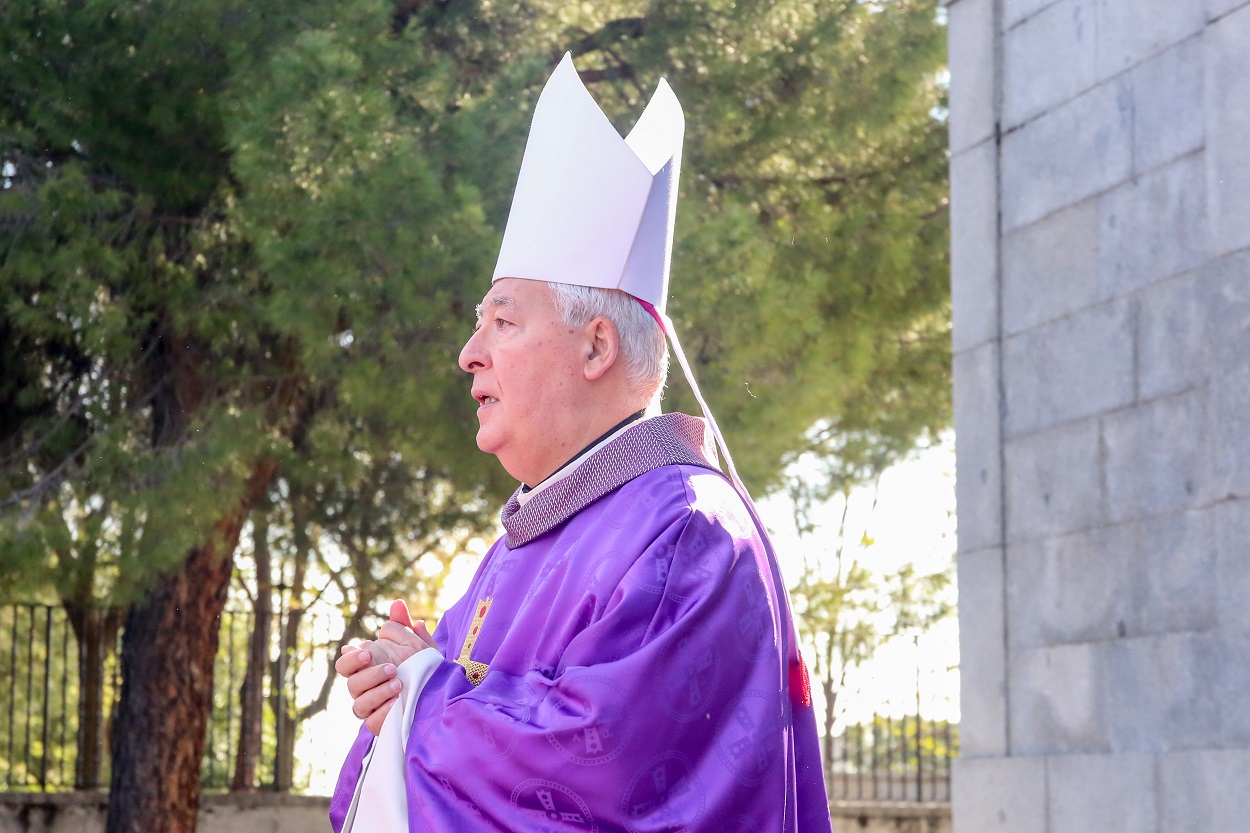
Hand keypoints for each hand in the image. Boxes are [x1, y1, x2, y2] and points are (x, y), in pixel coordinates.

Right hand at [335, 600, 437, 734]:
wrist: (440, 697)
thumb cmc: (422, 668)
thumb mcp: (417, 645)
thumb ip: (404, 626)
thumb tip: (397, 603)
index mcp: (367, 668)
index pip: (344, 664)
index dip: (350, 659)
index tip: (367, 653)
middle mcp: (364, 690)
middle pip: (351, 684)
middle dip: (369, 676)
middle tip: (391, 668)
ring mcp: (371, 709)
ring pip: (359, 705)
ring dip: (378, 692)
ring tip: (399, 684)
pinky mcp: (380, 726)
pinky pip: (373, 723)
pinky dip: (383, 713)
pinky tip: (398, 703)